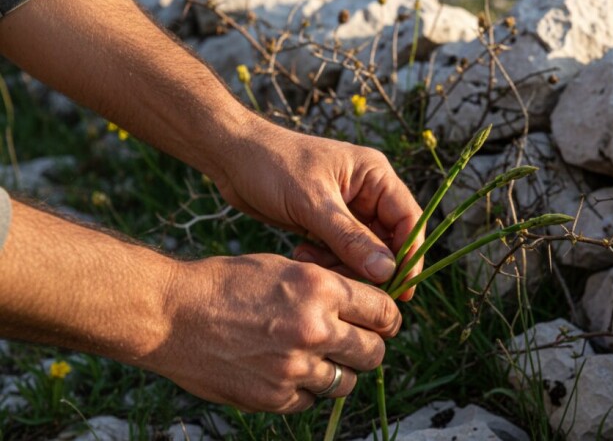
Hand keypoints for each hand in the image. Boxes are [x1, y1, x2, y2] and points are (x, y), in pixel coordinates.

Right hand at [148, 254, 400, 412]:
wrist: (171, 314)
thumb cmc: (226, 283)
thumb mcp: (284, 268)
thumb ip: (327, 289)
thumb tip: (364, 308)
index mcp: (321, 289)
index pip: (383, 311)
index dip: (387, 317)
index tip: (382, 322)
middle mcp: (314, 329)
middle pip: (374, 351)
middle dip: (369, 347)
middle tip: (355, 342)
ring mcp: (295, 368)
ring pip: (346, 382)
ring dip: (339, 371)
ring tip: (318, 358)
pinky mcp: (274, 397)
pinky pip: (311, 400)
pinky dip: (305, 389)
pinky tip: (287, 371)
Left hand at [214, 117, 422, 299]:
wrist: (231, 156)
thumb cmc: (272, 166)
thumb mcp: (313, 203)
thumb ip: (350, 238)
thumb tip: (387, 271)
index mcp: (374, 175)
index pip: (408, 219)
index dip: (410, 255)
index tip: (402, 288)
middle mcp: (367, 191)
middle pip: (389, 240)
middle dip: (371, 266)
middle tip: (349, 286)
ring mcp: (348, 208)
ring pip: (363, 251)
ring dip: (343, 264)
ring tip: (313, 262)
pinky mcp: (327, 222)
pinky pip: (340, 252)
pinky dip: (327, 260)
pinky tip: (302, 255)